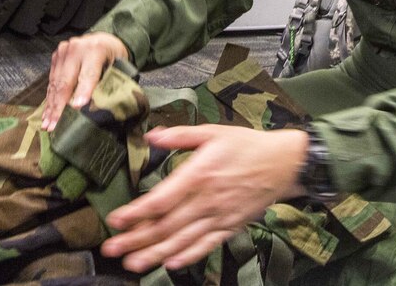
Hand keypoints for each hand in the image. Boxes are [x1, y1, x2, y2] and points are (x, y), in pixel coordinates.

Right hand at [41, 32, 129, 130]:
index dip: (83, 92)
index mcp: (95, 49)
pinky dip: (50, 98)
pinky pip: (51, 80)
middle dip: (59, 105)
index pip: (88, 74)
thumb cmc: (113, 57)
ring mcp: (63, 51)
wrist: (103, 40)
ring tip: (47, 124)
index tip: (77, 107)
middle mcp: (76, 48)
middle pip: (66, 81)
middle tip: (54, 125)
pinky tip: (46, 113)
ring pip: (55, 83)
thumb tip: (94, 107)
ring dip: (51, 106)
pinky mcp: (56, 57)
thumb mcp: (117, 67)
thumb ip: (107, 83)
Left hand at [100, 125, 309, 272]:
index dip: (136, 213)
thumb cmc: (247, 145)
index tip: (116, 220)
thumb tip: (151, 135)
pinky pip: (206, 245)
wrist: (284, 163)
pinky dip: (188, 256)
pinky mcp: (230, 226)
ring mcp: (219, 216)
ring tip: (133, 263)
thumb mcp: (213, 131)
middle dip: (136, 239)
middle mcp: (207, 199)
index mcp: (199, 174)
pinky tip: (171, 264)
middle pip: (166, 225)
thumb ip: (180, 135)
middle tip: (112, 249)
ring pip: (183, 239)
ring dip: (155, 254)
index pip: (161, 200)